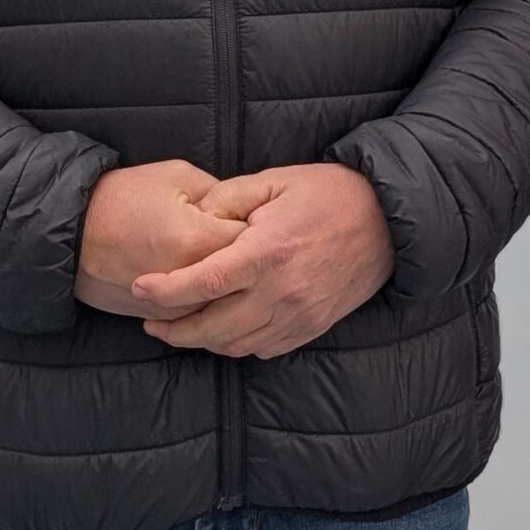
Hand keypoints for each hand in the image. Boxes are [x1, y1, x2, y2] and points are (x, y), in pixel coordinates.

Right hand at [75, 158, 247, 316]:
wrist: (69, 234)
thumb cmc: (121, 197)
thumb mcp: (178, 177)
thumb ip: (222, 195)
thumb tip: (247, 212)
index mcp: (198, 241)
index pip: (254, 240)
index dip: (258, 225)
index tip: (255, 214)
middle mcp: (191, 282)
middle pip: (244, 277)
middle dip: (247, 257)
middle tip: (241, 236)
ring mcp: (175, 307)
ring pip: (225, 302)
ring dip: (231, 283)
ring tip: (222, 255)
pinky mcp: (161, 318)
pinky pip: (200, 315)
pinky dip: (208, 299)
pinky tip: (205, 277)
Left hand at [134, 163, 394, 358]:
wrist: (388, 221)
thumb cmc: (329, 193)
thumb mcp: (274, 179)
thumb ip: (227, 196)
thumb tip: (191, 217)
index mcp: (268, 251)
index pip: (203, 283)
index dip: (165, 292)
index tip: (140, 289)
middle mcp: (282, 291)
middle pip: (212, 328)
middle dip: (173, 330)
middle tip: (150, 321)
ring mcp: (299, 315)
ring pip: (235, 345)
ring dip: (202, 340)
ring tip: (182, 325)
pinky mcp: (312, 328)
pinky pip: (263, 349)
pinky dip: (237, 344)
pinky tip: (225, 328)